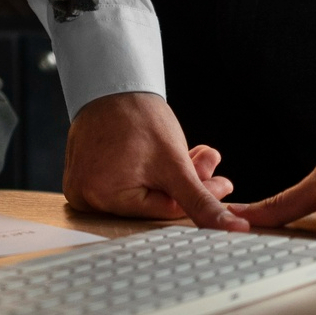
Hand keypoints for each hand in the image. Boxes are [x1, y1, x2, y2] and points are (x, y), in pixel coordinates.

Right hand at [63, 91, 246, 229]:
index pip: (163, 211)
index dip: (197, 196)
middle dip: (187, 183)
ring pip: (143, 193)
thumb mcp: (175, 164)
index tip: (222, 182)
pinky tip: (169, 157)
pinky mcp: (86, 177)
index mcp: (101, 197)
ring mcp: (83, 187)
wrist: (112, 86)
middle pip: (152, 202)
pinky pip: (127, 184)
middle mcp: (86, 197)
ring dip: (172, 177)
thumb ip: (202, 201)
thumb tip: (232, 228)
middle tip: (209, 163)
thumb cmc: (136, 116)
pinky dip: (151, 173)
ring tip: (195, 155)